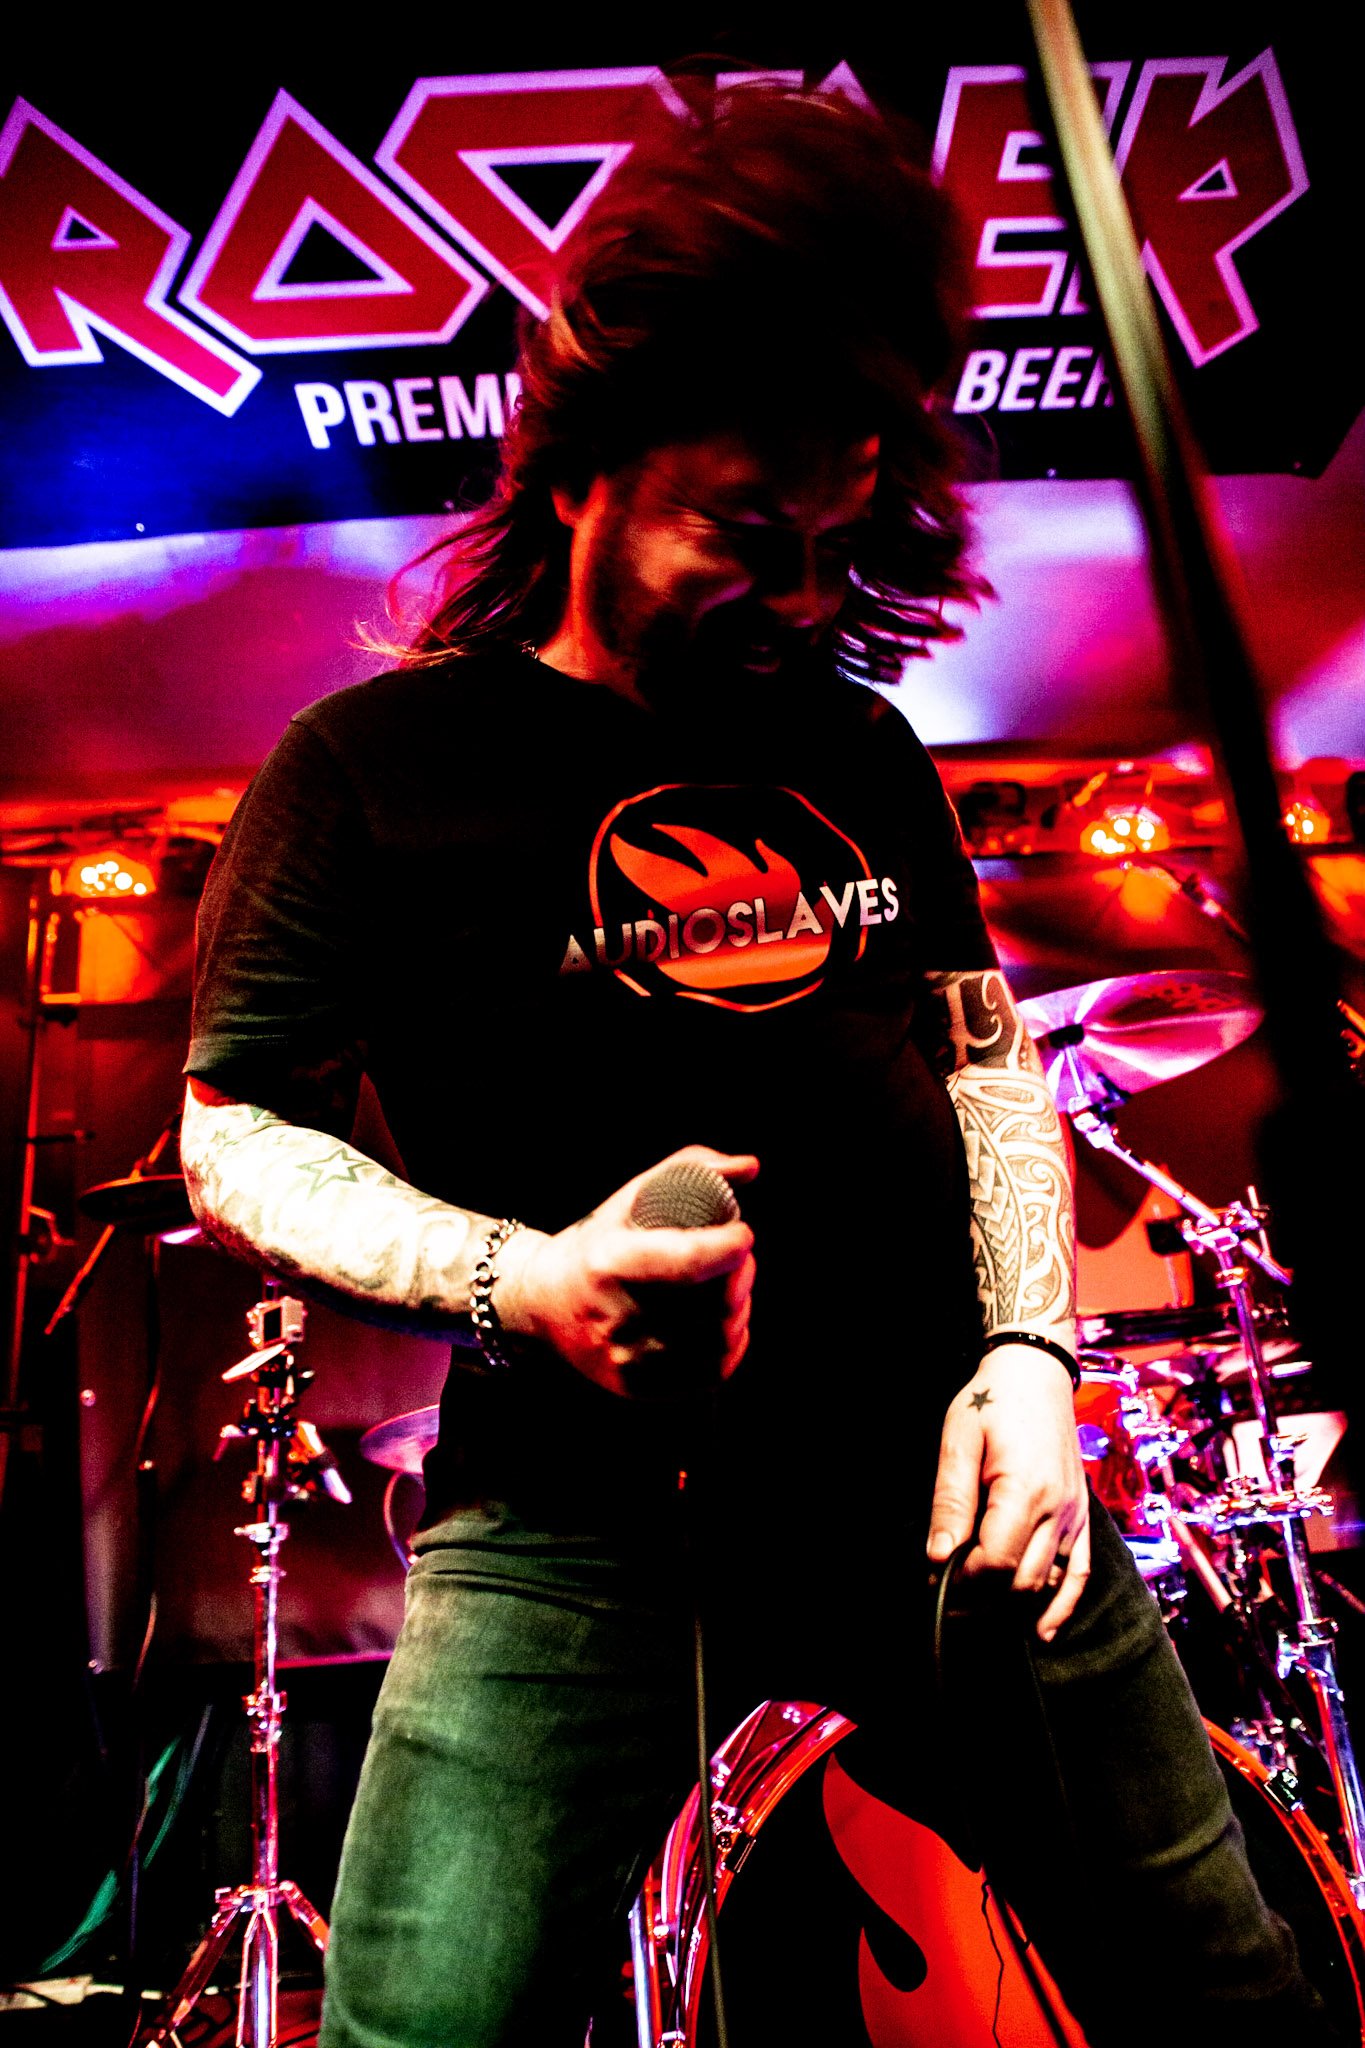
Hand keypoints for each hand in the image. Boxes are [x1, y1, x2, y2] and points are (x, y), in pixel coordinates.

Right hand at [494, 1145, 757, 1398]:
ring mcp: (626, 1358)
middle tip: (740, 1257)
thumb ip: (692, 1169)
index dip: (727, 1249)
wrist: (540, 1303)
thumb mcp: (630, 1196)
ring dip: (738, 1309)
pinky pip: (707, 1372)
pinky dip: (728, 1344)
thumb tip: (750, 1167)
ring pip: (714, 1341)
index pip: (684, 1263)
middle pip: (708, 1305)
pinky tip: (722, 1321)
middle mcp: (615, 1317)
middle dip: (740, 1276)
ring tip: (731, 1287)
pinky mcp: (636, 1386)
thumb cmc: (595, 1243)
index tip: (743, 1234)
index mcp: (608, 1263)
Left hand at [927, 1344, 1088, 1639]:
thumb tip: (938, 1557)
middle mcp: (1058, 1510)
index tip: (937, 1578)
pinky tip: (1042, 1630)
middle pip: (1021, 1581)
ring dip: (1012, 1604)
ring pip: (1046, 1583)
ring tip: (977, 1608)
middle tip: (949, 1598)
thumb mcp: (959, 1442)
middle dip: (982, 1598)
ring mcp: (1075, 1516)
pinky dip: (1062, 1605)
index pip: (996, 1561)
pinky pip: (1079, 1572)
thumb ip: (950, 1502)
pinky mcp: (1082, 1517)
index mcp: (1025, 1489)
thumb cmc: (992, 1402)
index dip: (963, 1580)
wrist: (1036, 1374)